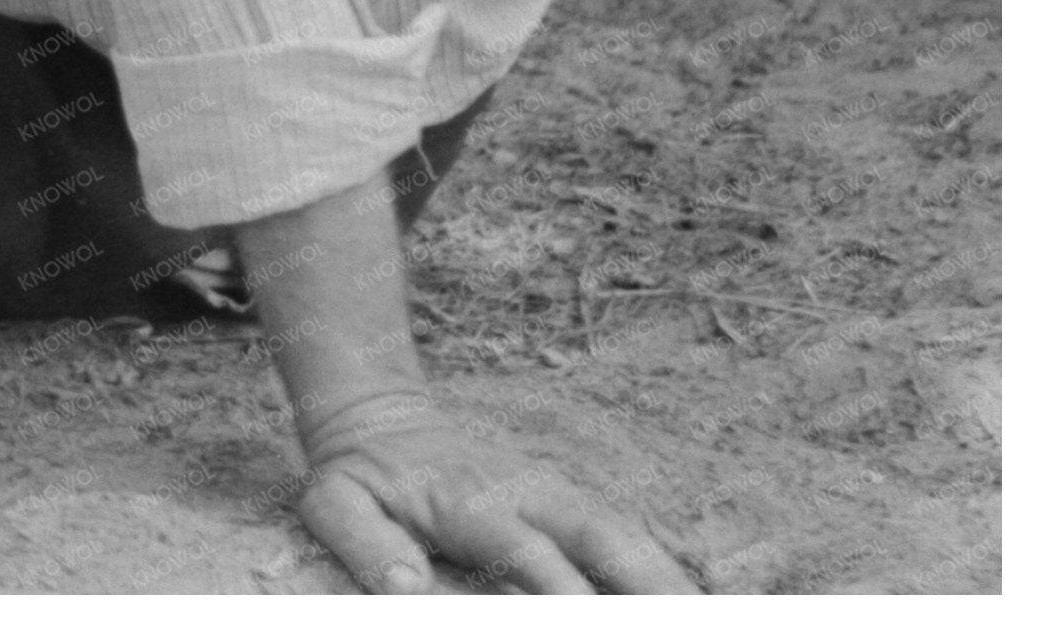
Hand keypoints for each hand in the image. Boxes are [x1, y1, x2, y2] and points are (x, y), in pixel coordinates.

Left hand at [292, 389, 696, 593]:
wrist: (379, 422)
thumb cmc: (358, 477)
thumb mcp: (332, 502)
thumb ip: (365, 544)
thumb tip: (405, 588)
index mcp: (472, 500)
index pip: (530, 554)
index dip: (564, 596)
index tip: (589, 626)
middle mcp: (528, 493)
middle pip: (605, 539)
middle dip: (651, 588)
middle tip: (692, 624)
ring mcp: (556, 495)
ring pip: (628, 536)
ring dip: (671, 582)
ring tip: (714, 620)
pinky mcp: (568, 505)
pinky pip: (626, 537)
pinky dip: (662, 572)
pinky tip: (693, 606)